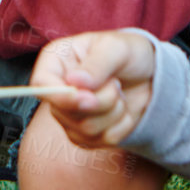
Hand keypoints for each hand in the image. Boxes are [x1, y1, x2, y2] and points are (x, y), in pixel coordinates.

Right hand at [33, 31, 157, 148]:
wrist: (149, 74)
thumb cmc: (128, 53)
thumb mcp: (116, 48)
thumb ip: (97, 64)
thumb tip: (74, 82)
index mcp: (56, 62)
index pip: (40, 84)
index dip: (59, 96)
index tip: (86, 98)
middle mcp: (58, 90)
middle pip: (65, 112)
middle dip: (101, 101)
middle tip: (116, 83)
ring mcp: (69, 116)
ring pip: (85, 130)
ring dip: (113, 112)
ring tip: (119, 93)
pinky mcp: (86, 135)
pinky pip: (102, 141)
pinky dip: (121, 126)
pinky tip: (122, 109)